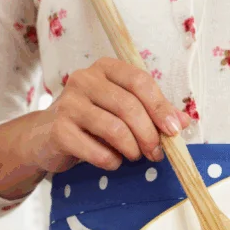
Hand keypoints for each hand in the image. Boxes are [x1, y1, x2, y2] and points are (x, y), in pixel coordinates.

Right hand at [0, 57, 191, 197]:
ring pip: (114, 128)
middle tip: (156, 153)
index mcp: (105, 68)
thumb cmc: (91, 122)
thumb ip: (153, 113)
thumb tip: (183, 122)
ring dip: (132, 149)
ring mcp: (68, 103)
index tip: (174, 131)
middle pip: (128, 106)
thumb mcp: (122, 112)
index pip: (140, 81)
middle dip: (149, 134)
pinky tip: (111, 161)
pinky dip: (111, 161)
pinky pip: (96, 150)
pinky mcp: (59, 130)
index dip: (161, 107)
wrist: (46, 138)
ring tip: (134, 156)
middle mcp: (84, 79)